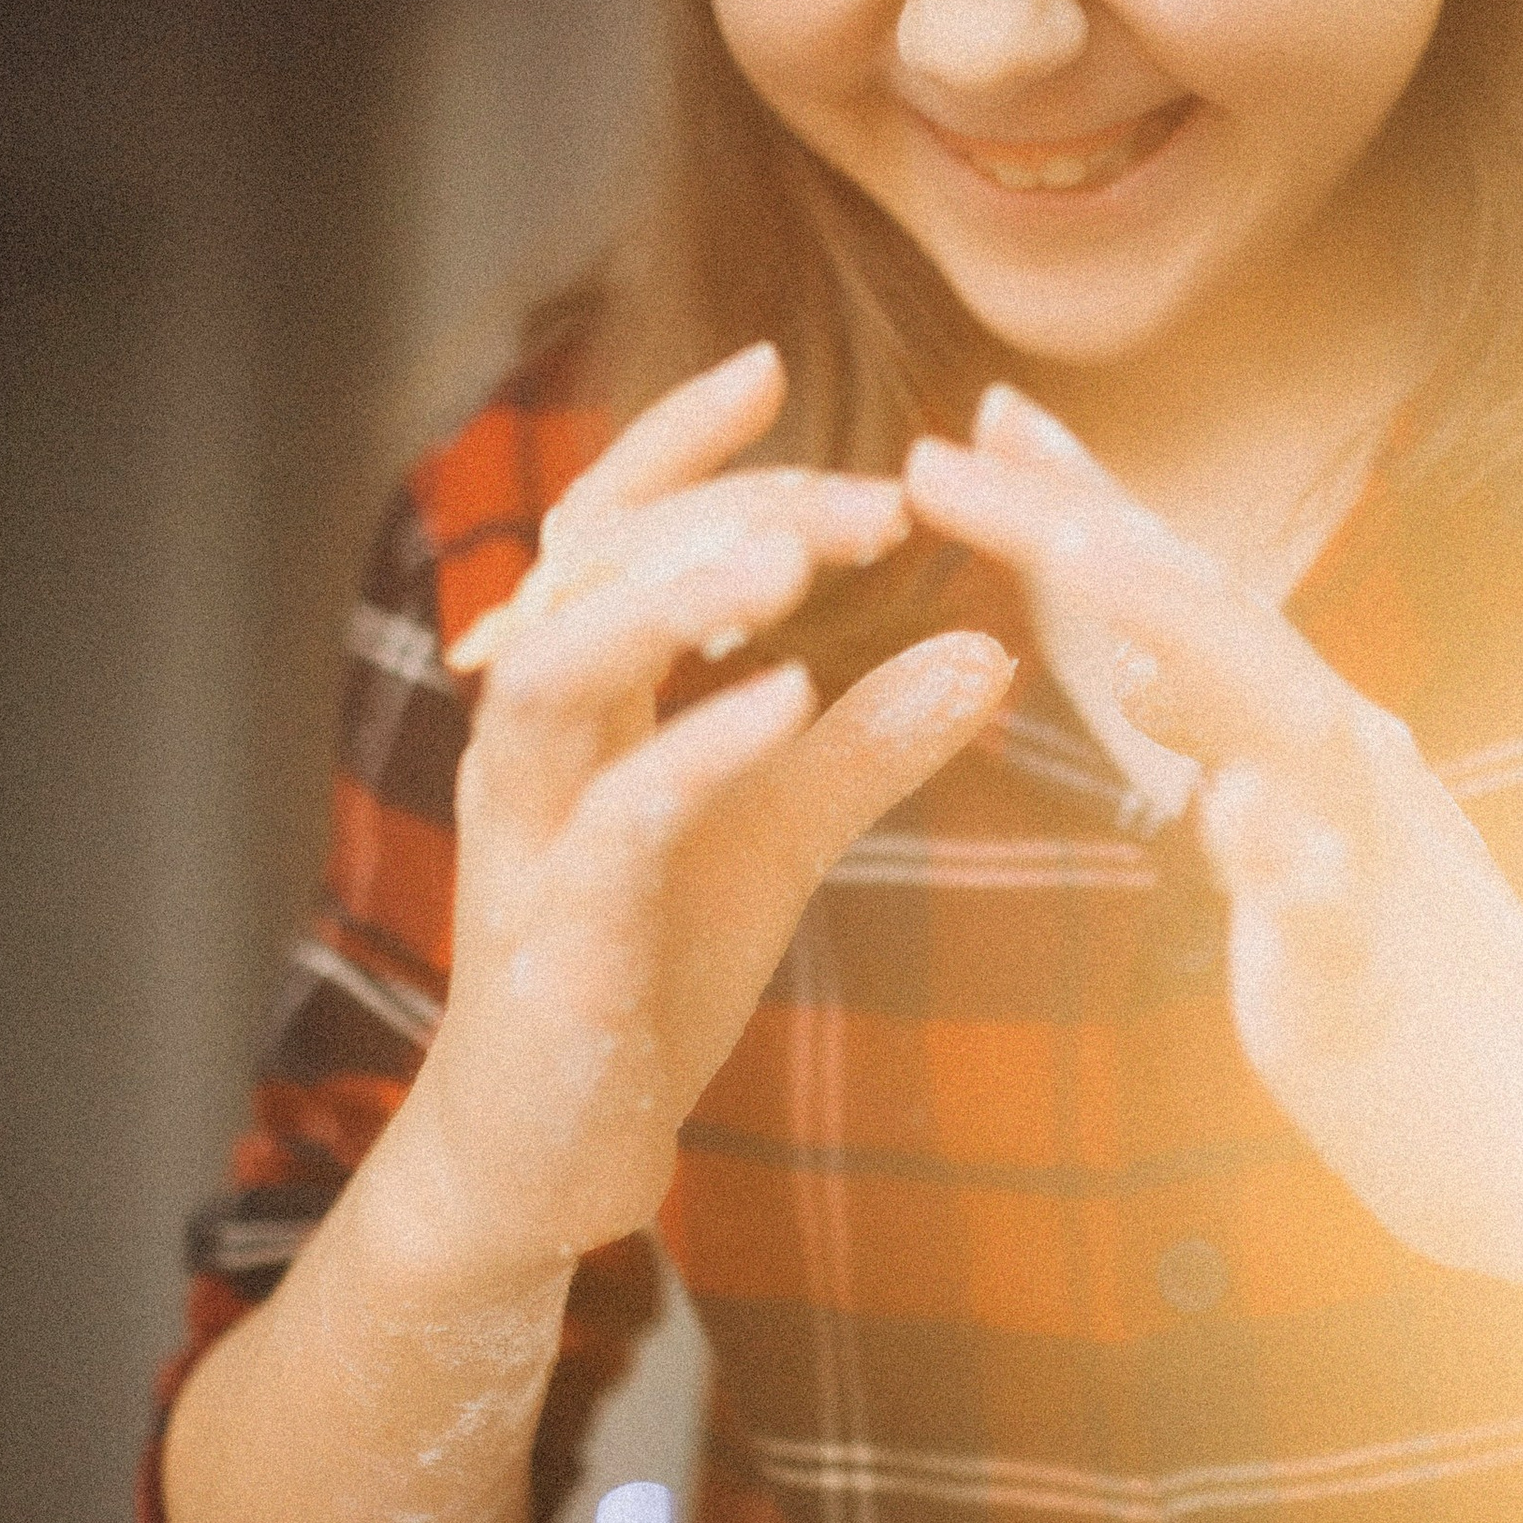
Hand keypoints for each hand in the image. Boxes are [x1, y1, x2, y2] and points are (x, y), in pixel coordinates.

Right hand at [401, 343, 1013, 1288]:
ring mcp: (533, 835)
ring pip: (568, 667)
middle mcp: (532, 743)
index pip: (603, 530)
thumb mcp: (777, 838)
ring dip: (682, 596)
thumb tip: (991, 647)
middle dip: (727, 514)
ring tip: (799, 555)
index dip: (675, 445)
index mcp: (579, 702)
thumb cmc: (644, 975)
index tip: (772, 366)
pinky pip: (620, 816)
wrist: (551, 1155)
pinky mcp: (559, 935)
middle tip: (871, 500)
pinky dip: (699, 746)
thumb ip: (870, 743)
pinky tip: (787, 696)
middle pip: (593, 569)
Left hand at [904, 385, 1522, 1291]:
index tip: (978, 412)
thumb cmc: (1406, 983)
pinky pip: (1333, 911)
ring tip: (1080, 560)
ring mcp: (1367, 858)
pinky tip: (1234, 825)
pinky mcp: (1376, 974)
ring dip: (1183, 636)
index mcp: (1303, 734)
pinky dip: (1289, 859)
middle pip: (1210, 614)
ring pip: (1280, 724)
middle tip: (942, 453)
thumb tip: (1141, 664)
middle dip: (1077, 525)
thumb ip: (1229, 747)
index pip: (1181, 593)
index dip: (1080, 498)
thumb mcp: (1294, 836)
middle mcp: (1342, 762)